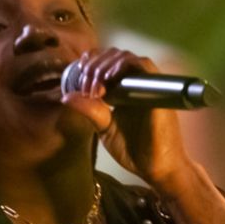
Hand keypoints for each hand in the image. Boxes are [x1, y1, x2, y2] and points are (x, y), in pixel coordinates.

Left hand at [60, 48, 194, 193]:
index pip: (107, 61)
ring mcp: (147, 86)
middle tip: (86, 84)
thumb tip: (66, 96)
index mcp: (124, 90)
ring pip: (126, 56)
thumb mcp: (104, 128)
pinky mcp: (158, 90)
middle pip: (113, 55)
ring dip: (105, 64)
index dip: (92, 59)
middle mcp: (136, 84)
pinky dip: (124, 65)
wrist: (156, 168)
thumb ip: (89, 110)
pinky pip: (143, 65)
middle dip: (94, 64)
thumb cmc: (135, 150)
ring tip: (95, 84)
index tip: (79, 69)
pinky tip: (109, 78)